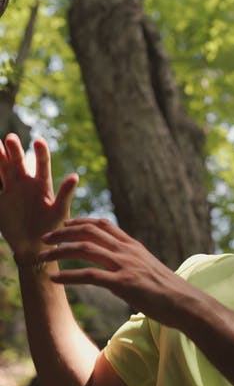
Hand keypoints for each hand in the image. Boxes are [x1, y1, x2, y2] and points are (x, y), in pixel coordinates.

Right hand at [0, 135, 77, 262]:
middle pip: (20, 162)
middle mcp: (27, 183)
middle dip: (15, 150)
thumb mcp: (60, 212)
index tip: (38, 141)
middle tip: (11, 138)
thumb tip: (75, 176)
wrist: (33, 247)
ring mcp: (13, 189)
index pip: (42, 164)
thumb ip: (65, 194)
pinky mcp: (2, 199)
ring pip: (5, 168)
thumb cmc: (51, 230)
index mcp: (42, 185)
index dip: (40, 153)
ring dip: (1, 156)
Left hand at [39, 217, 196, 325]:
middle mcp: (127, 251)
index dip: (81, 222)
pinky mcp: (122, 284)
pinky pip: (89, 276)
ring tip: (42, 257)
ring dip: (59, 252)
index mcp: (133, 246)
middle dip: (63, 232)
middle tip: (45, 238)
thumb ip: (133, 265)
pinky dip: (68, 276)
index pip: (103, 225)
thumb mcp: (150, 271)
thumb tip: (120, 271)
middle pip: (89, 232)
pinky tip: (54, 280)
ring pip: (84, 250)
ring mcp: (125, 265)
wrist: (185, 303)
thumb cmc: (170, 292)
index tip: (65, 225)